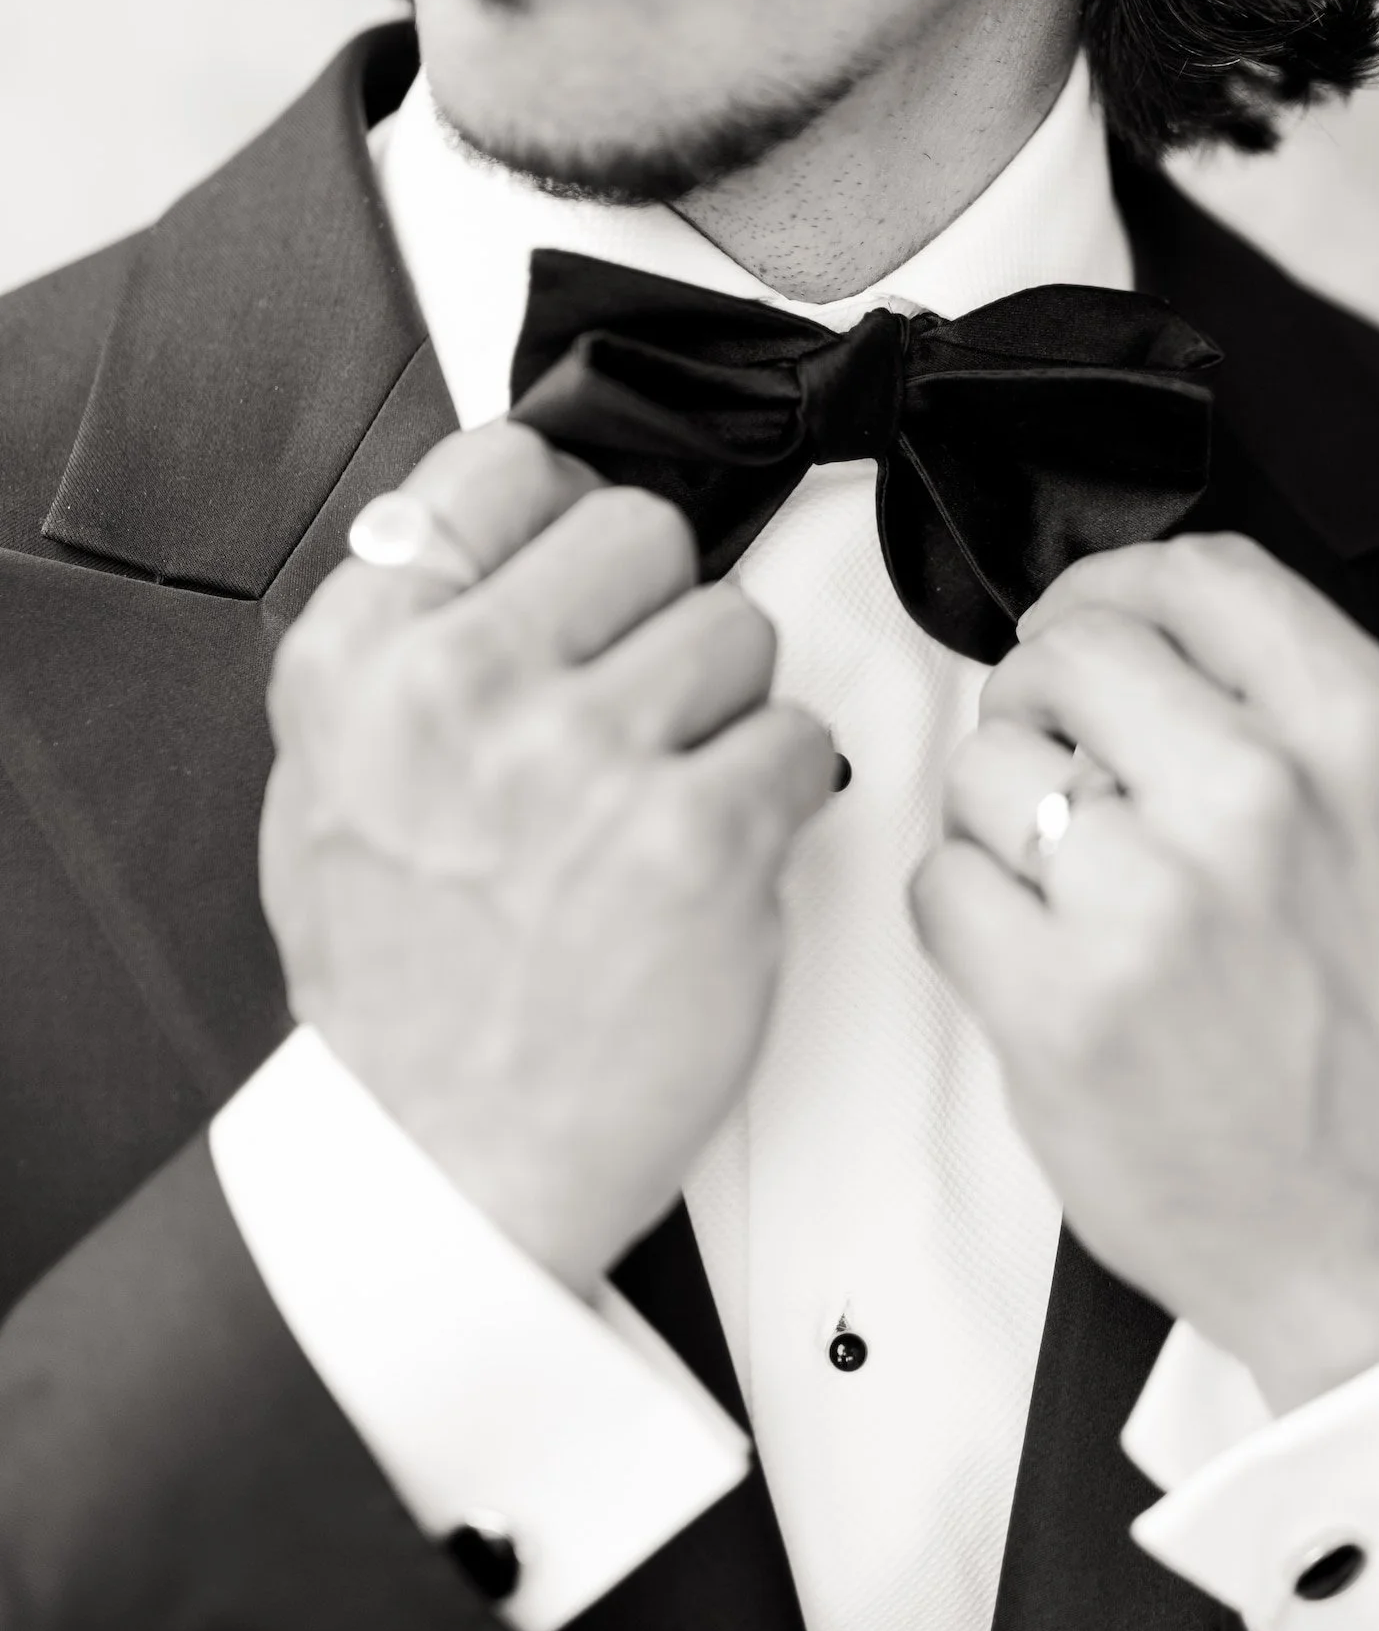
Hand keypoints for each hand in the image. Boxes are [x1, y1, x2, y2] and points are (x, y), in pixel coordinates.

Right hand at [262, 423, 833, 1292]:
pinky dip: (782, 791)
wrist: (447, 1162)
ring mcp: (589, 758)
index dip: (564, 519)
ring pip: (739, 626)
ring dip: (729, 705)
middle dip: (658, 612)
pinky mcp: (704, 839)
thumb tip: (496, 540)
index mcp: (363, 662)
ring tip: (676, 791)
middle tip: (638, 703)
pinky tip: (725, 850)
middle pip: (641, 528)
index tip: (581, 580)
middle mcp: (465, 688)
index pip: (503, 469)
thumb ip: (402, 652)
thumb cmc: (401, 991)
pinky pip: (799, 737)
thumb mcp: (328, 789)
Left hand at [912, 533, 1378, 1411]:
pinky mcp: (1058, 1001)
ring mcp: (1150, 900)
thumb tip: (1148, 643)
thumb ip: (1292, 718)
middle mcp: (1258, 799)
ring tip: (1069, 896)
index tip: (1085, 624)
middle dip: (1042, 705)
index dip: (1113, 590)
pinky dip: (967, 916)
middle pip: (1067, 654)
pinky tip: (1036, 959)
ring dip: (1001, 823)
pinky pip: (939, 883)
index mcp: (1359, 739)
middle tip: (1061, 772)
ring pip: (987, 768)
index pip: (1195, 576)